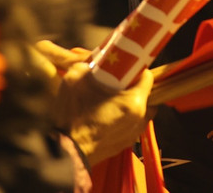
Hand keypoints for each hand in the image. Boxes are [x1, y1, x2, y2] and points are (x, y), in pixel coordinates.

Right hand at [34, 39, 151, 165]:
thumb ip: (89, 65)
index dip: (136, 69)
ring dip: (129, 103)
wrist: (65, 152)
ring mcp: (134, 133)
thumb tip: (95, 60)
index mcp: (133, 101)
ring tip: (111, 100)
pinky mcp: (126, 144)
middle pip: (146, 95)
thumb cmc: (71, 115)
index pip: (148, 77)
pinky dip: (123, 118)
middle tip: (116, 83)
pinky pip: (131, 125)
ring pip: (140, 111)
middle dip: (133, 87)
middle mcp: (140, 118)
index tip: (125, 68)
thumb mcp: (75, 78)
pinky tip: (107, 115)